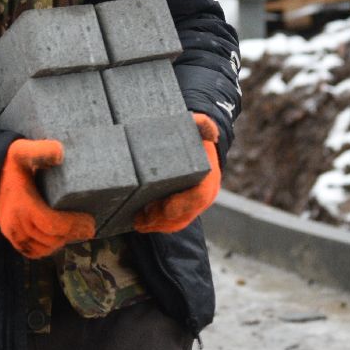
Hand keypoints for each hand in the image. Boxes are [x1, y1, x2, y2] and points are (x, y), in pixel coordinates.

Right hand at [0, 138, 95, 258]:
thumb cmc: (9, 162)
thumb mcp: (23, 150)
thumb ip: (41, 150)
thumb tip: (61, 153)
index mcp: (22, 205)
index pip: (52, 224)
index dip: (73, 226)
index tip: (90, 222)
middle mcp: (16, 223)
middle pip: (50, 238)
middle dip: (72, 234)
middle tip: (88, 227)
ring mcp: (11, 232)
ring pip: (42, 248)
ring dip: (60, 242)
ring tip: (75, 232)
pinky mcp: (10, 236)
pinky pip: (30, 251)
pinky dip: (46, 249)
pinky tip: (57, 239)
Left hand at [133, 113, 221, 234]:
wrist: (199, 144)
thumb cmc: (193, 135)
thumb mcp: (198, 124)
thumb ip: (203, 123)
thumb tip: (212, 133)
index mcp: (209, 177)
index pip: (199, 196)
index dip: (183, 204)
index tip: (165, 207)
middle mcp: (206, 194)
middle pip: (186, 214)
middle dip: (162, 219)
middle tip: (140, 217)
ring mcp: (196, 204)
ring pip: (178, 222)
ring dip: (157, 225)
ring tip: (137, 222)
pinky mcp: (186, 209)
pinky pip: (174, 223)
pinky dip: (158, 225)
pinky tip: (142, 222)